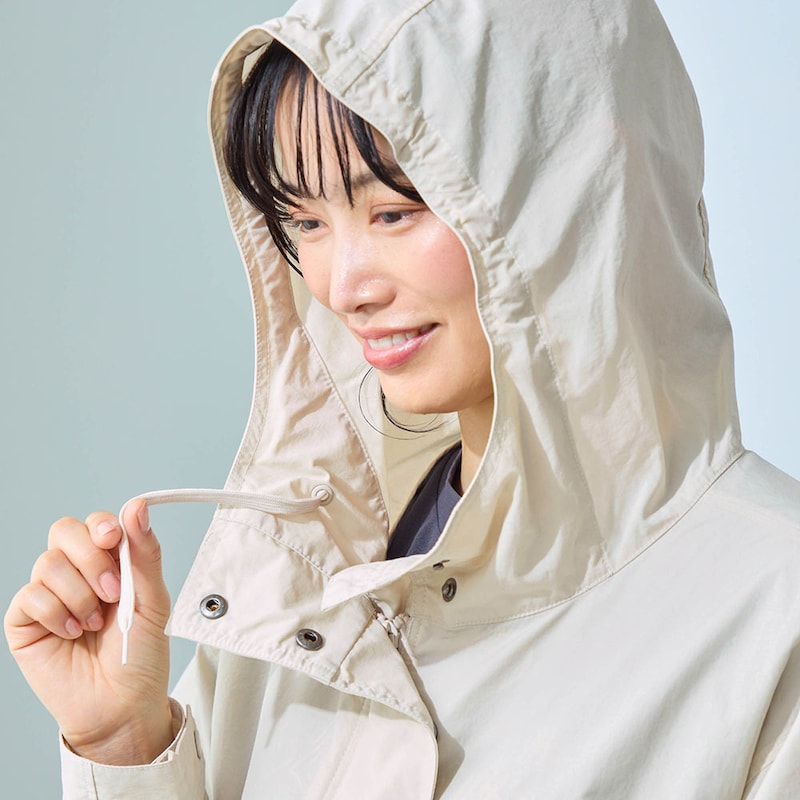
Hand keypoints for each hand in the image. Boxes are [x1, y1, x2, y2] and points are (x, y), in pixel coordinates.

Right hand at [4, 501, 173, 764]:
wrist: (122, 704)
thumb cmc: (140, 654)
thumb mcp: (153, 599)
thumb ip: (144, 553)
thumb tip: (137, 506)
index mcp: (110, 562)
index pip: (96, 522)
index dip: (102, 526)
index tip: (114, 538)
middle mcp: (76, 572)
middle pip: (64, 530)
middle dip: (90, 557)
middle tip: (112, 592)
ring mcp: (49, 594)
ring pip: (49, 563)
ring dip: (79, 594)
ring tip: (95, 623)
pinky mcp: (25, 620)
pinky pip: (30, 595)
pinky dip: (57, 614)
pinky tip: (72, 634)